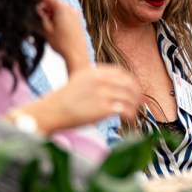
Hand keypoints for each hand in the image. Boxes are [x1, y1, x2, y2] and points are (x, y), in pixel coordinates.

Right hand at [18, 64, 142, 132]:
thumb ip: (97, 80)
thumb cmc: (65, 100)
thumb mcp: (81, 80)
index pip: (122, 74)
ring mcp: (103, 93)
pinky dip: (131, 115)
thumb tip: (115, 87)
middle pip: (129, 85)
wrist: (51, 111)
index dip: (132, 82)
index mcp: (95, 71)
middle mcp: (101, 80)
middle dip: (137, 94)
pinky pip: (125, 110)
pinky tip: (130, 119)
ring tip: (135, 113)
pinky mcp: (104, 108)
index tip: (136, 90)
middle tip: (140, 103)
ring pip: (129, 98)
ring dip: (135, 106)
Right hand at [37, 0, 89, 73]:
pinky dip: (58, 20)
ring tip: (49, 29)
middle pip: (52, 3)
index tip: (31, 7)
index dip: (36, 0)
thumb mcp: (45, 28)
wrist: (77, 54)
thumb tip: (34, 8)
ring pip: (58, 10)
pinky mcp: (77, 20)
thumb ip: (38, 15)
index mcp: (62, 7)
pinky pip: (65, 15)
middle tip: (40, 23)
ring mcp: (75, 14)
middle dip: (44, 11)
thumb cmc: (63, 43)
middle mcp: (70, 8)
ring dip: (51, 16)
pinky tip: (56, 31)